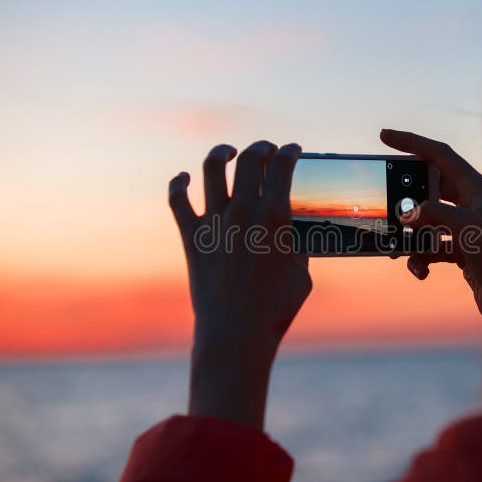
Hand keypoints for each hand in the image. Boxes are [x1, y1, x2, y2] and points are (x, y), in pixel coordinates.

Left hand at [168, 140, 311, 428]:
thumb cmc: (276, 308)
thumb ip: (298, 245)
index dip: (289, 151)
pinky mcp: (191, 237)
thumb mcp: (303, 272)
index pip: (282, 166)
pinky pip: (178, 200)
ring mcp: (214, 222)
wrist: (236, 333)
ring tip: (229, 152)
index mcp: (274, 216)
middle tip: (267, 149)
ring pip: (212, 168)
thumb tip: (295, 232)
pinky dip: (179, 183)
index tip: (293, 150)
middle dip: (261, 147)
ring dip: (222, 153)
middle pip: (250, 159)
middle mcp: (242, 211)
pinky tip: (184, 177)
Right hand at [380, 129, 481, 334]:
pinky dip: (420, 258)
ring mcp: (465, 226)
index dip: (412, 142)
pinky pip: (430, 246)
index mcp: (477, 188)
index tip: (385, 136)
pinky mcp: (461, 249)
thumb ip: (435, 214)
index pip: (439, 154)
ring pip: (426, 220)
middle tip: (384, 198)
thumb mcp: (467, 229)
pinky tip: (419, 271)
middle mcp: (472, 203)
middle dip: (405, 197)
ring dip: (410, 235)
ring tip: (397, 247)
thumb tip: (408, 215)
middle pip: (428, 187)